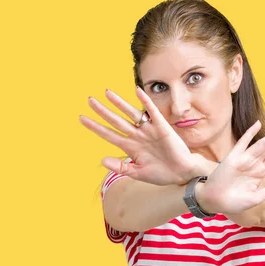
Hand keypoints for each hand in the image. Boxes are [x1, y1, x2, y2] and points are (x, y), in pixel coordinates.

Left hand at [79, 87, 210, 184]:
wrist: (182, 174)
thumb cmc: (162, 173)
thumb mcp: (138, 173)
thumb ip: (121, 167)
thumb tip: (102, 160)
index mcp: (130, 147)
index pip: (109, 134)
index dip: (96, 127)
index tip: (82, 119)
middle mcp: (137, 136)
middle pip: (116, 121)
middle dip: (103, 111)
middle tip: (89, 100)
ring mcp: (149, 130)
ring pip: (131, 114)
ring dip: (119, 103)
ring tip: (107, 93)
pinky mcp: (162, 127)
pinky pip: (152, 112)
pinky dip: (145, 102)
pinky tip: (137, 91)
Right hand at [199, 119, 264, 214]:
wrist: (214, 201)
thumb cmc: (233, 201)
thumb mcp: (255, 199)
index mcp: (260, 172)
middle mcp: (254, 163)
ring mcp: (244, 159)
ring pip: (262, 144)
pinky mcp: (233, 158)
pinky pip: (242, 143)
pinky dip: (249, 134)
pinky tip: (257, 124)